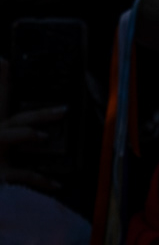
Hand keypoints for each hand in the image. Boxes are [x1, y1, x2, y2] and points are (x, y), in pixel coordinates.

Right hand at [0, 59, 65, 192]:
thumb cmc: (1, 161)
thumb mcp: (6, 142)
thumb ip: (18, 129)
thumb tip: (44, 129)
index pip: (1, 98)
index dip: (2, 79)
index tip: (4, 59)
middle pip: (16, 118)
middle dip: (38, 112)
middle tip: (65, 109)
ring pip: (9, 135)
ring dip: (25, 133)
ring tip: (43, 135)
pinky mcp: (0, 175)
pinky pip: (24, 176)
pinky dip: (41, 181)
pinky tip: (58, 185)